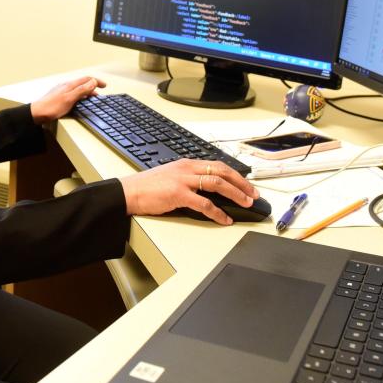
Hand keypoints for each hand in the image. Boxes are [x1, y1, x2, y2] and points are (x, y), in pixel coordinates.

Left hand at [30, 76, 105, 122]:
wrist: (36, 114)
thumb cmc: (51, 108)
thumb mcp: (69, 99)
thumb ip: (82, 90)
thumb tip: (93, 82)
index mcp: (69, 85)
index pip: (86, 79)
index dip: (96, 81)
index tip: (104, 85)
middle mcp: (65, 86)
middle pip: (82, 83)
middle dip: (93, 86)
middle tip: (100, 92)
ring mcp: (61, 91)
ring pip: (78, 88)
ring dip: (87, 91)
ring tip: (92, 97)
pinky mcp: (58, 97)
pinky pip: (73, 93)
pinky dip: (80, 95)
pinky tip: (79, 101)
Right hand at [120, 159, 257, 224]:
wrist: (128, 192)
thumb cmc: (148, 187)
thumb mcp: (171, 176)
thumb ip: (189, 179)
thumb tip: (207, 190)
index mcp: (187, 163)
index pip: (218, 165)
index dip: (235, 175)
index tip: (247, 184)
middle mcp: (188, 168)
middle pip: (222, 172)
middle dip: (242, 183)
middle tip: (254, 194)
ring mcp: (183, 180)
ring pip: (217, 184)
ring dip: (235, 194)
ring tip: (246, 204)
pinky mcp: (178, 194)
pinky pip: (204, 204)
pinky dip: (217, 212)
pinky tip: (224, 219)